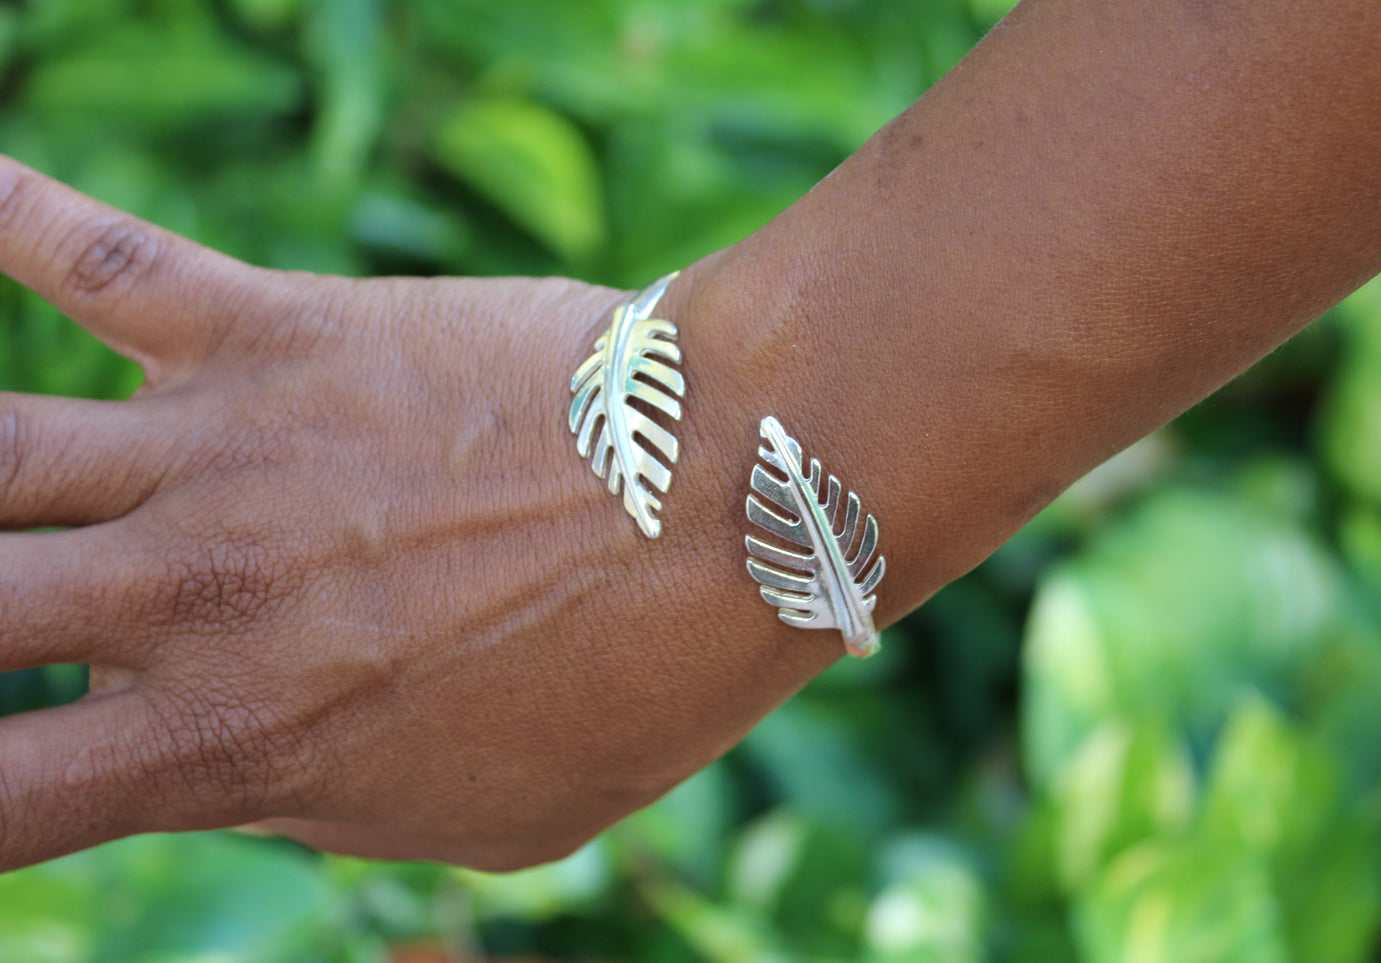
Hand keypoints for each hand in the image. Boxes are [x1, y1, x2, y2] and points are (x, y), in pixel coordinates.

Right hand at [0, 156, 837, 871]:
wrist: (730, 502)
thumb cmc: (630, 680)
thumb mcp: (483, 810)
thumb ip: (331, 802)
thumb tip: (255, 773)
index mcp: (234, 740)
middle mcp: (190, 597)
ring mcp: (220, 452)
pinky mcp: (275, 335)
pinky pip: (95, 257)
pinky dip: (2, 214)